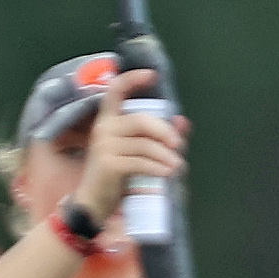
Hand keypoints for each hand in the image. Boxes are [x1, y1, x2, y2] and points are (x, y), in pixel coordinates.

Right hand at [73, 68, 186, 227]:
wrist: (95, 201)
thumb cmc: (118, 174)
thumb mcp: (140, 151)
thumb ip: (160, 136)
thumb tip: (183, 122)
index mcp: (108, 120)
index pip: (115, 91)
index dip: (132, 79)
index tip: (151, 76)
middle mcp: (103, 129)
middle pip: (141, 120)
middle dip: (164, 132)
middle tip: (178, 145)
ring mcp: (103, 146)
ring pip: (144, 145)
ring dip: (166, 156)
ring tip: (177, 167)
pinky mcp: (108, 164)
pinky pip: (140, 162)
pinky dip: (158, 168)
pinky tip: (166, 173)